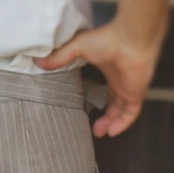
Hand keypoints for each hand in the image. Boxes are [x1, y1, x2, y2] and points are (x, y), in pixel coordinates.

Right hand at [38, 21, 164, 138]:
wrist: (129, 40)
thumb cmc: (107, 39)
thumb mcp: (77, 47)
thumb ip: (59, 57)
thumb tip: (38, 61)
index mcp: (108, 70)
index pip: (104, 88)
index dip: (95, 98)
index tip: (82, 106)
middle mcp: (119, 81)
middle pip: (114, 104)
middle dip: (105, 117)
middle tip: (93, 127)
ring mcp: (128, 89)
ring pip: (121, 112)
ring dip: (110, 123)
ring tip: (98, 133)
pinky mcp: (135, 95)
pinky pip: (130, 114)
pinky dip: (122, 124)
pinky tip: (111, 132)